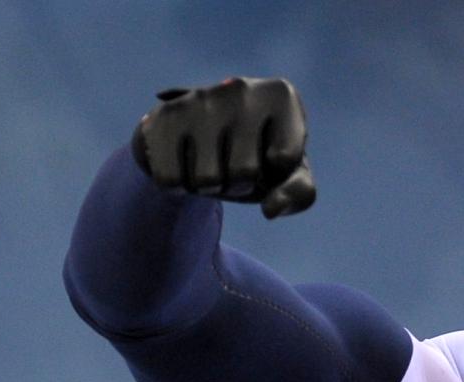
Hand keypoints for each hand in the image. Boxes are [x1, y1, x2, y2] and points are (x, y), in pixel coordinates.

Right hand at [131, 77, 315, 218]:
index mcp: (281, 96)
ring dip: (210, 186)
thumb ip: (298, 193)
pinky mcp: (165, 115)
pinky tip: (185, 161)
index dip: (275, 173)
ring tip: (212, 161)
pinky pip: (171, 180)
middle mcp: (242, 89)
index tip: (269, 155)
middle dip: (241, 183)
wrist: (199, 138)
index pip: (284, 160)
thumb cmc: (256, 156)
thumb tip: (272, 210)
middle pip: (245, 173)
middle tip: (235, 162)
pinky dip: (180, 185)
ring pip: (207, 180)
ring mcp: (201, 99)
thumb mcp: (288, 174)